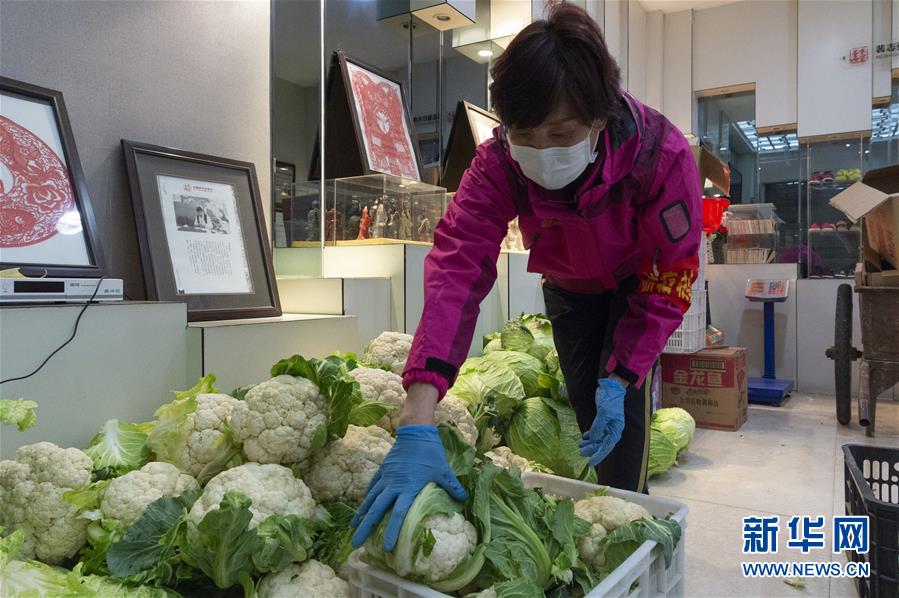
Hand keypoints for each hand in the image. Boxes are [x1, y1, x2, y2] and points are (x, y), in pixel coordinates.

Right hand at [350, 425, 467, 551]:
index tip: (386, 548)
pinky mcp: (382, 470)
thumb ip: (452, 487)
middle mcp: (393, 485)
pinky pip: (372, 487)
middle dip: (366, 528)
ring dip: (361, 515)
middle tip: (356, 544)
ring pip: (370, 500)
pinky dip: (366, 499)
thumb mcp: (444, 471)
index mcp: (409, 488)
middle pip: (376, 511)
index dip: (392, 531)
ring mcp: (386, 477)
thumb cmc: (430, 452)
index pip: (398, 514)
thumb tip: (464, 500)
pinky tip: (361, 508)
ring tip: (353, 529)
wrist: (415, 431)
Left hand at [578, 377, 626, 466]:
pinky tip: (585, 437)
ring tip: (580, 446)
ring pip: (598, 438)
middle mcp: (612, 429)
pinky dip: (590, 435)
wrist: (612, 387)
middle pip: (601, 444)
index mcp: (616, 429)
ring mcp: (608, 425)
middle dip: (591, 449)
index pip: (607, 446)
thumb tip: (593, 439)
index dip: (599, 455)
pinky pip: (597, 431)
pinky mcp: (603, 420)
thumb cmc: (610, 399)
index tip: (591, 462)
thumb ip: (598, 426)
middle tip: (581, 453)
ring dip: (589, 443)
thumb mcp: (604, 413)